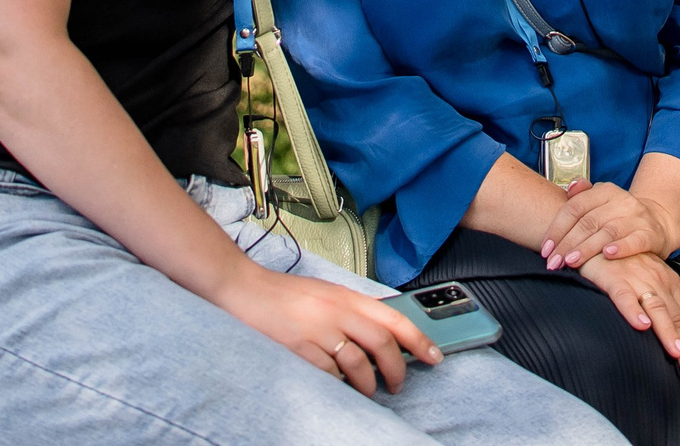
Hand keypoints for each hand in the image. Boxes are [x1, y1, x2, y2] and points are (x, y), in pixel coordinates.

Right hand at [211, 265, 440, 394]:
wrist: (244, 289)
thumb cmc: (284, 294)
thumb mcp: (326, 294)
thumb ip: (352, 310)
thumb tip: (382, 332)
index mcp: (347, 297)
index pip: (394, 319)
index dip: (420, 340)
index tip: (435, 356)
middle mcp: (337, 312)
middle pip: (382, 345)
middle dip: (397, 371)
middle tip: (398, 384)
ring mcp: (318, 331)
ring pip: (359, 365)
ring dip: (369, 385)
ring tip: (369, 390)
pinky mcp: (299, 349)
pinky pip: (329, 375)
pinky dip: (338, 385)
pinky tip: (337, 385)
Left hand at [541, 179, 679, 269]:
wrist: (658, 222)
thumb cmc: (620, 216)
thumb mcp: (601, 202)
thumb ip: (583, 196)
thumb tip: (571, 187)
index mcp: (605, 191)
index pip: (575, 207)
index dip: (557, 228)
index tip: (546, 248)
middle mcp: (621, 201)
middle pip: (588, 222)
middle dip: (567, 244)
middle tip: (553, 262)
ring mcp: (637, 217)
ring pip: (607, 232)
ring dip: (587, 249)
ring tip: (571, 262)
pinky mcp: (651, 234)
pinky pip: (635, 240)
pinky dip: (621, 248)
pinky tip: (607, 256)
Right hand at [579, 251, 679, 382]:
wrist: (598, 239)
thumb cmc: (625, 265)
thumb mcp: (651, 283)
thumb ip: (663, 308)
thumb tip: (677, 345)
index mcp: (671, 284)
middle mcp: (659, 281)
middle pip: (678, 318)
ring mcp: (637, 278)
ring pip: (657, 308)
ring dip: (669, 331)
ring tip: (678, 353)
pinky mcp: (613, 278)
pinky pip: (624, 296)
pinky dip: (633, 310)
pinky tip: (640, 326)